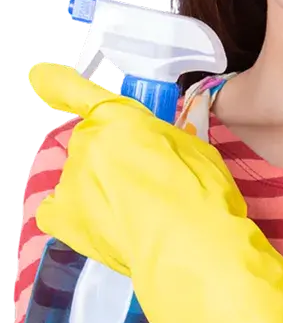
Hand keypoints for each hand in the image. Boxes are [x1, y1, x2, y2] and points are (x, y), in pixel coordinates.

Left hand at [28, 64, 247, 276]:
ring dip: (98, 191)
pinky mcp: (64, 218)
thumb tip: (163, 148)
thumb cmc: (201, 194)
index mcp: (118, 120)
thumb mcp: (195, 152)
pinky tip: (98, 227)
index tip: (40, 76)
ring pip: (78, 179)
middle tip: (144, 186)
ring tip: (132, 218)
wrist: (189, 245)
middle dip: (111, 159)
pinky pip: (57, 211)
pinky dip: (72, 216)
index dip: (57, 83)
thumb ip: (167, 143)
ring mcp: (71, 181)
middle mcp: (86, 144)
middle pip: (90, 146)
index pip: (76, 92)